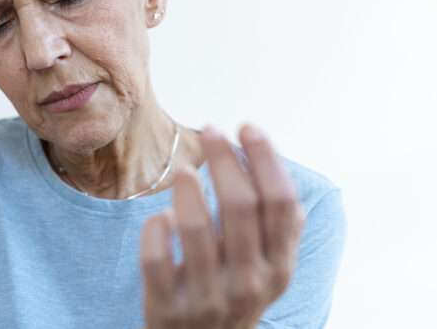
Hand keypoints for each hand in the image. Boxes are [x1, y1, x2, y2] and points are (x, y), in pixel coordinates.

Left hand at [139, 125, 305, 328]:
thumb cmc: (235, 298)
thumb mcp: (270, 272)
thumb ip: (281, 231)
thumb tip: (280, 171)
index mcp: (279, 269)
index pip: (279, 202)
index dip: (265, 158)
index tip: (247, 128)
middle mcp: (249, 284)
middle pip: (240, 205)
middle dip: (223, 159)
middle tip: (210, 132)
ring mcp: (207, 299)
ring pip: (194, 227)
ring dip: (187, 188)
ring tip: (183, 169)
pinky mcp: (166, 308)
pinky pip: (156, 256)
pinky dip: (156, 228)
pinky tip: (161, 216)